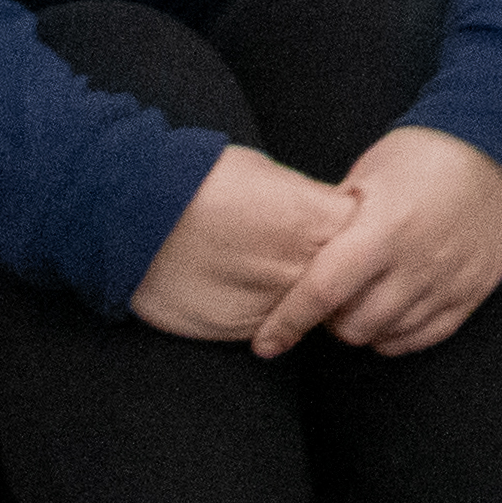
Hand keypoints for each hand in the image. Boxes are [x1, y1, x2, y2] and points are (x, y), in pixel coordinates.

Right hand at [129, 142, 347, 344]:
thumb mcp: (269, 175)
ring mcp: (271, 302)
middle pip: (348, 279)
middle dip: (343, 272)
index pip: (368, 233)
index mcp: (314, 219)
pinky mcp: (241, 328)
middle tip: (324, 260)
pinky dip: (273, 314)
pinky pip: (274, 326)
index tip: (350, 227)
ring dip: (308, 299)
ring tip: (278, 272)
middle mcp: (300, 266)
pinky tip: (250, 288)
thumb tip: (334, 216)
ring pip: (312, 310)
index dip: (361, 231)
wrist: (133, 215)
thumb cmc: (200, 180)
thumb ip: (310, 203)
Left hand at [266, 124, 501, 356]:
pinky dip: (398, 335)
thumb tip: (299, 256)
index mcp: (384, 227)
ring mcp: (448, 281)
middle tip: (327, 300)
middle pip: (352, 325)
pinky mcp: (472, 291)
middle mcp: (416, 262)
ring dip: (363, 329)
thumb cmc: (426, 151)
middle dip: (328, 321)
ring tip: (359, 304)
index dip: (289, 321)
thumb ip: (336, 218)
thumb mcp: (369, 171)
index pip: (324, 291)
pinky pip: (425, 336)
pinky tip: (389, 318)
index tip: (265, 343)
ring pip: (387, 335)